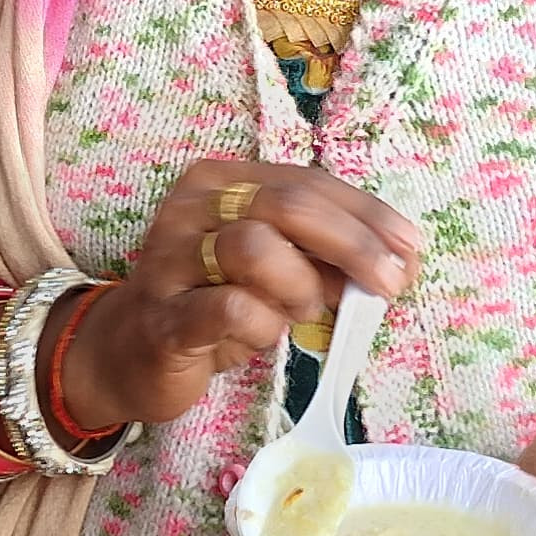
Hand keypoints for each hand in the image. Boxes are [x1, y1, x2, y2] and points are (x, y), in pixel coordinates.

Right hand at [59, 161, 419, 435]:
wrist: (126, 354)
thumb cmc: (208, 304)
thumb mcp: (272, 272)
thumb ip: (322, 259)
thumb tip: (395, 263)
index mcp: (221, 182)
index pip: (307, 181)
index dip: (365, 214)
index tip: (409, 247)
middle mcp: (191, 208)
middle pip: (287, 204)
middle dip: (352, 243)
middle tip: (390, 283)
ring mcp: (171, 259)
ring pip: (255, 246)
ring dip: (301, 285)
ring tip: (305, 312)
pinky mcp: (164, 316)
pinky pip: (231, 308)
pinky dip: (266, 324)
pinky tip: (268, 335)